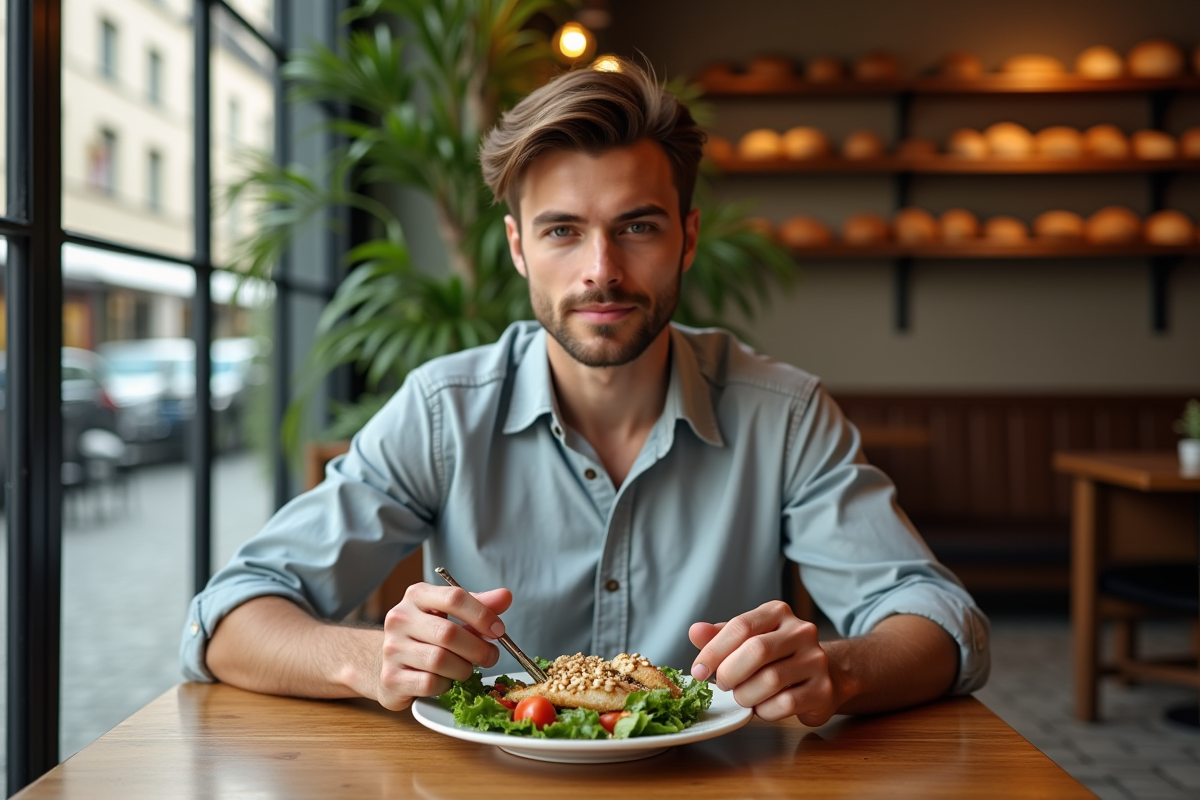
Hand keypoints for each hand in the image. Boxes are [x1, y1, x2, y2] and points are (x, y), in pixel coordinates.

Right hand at [376, 583, 511, 710]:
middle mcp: (400, 618)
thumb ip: (478, 605)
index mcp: (417, 596)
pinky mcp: (391, 678)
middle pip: (449, 633)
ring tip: (467, 669)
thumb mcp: (450, 613)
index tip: (499, 630)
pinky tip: (446, 680)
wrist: (386, 661)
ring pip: (440, 661)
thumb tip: (505, 597)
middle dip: (478, 649)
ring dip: (463, 669)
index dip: (482, 615)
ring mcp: (392, 649)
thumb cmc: (426, 634)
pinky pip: (430, 684)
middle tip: (491, 657)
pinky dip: (446, 685)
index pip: (454, 597)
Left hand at [689, 600, 838, 725]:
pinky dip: (765, 710)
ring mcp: (816, 660)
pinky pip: (785, 704)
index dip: (714, 651)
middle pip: (757, 650)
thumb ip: (720, 636)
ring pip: (771, 679)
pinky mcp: (823, 690)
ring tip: (743, 696)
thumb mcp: (747, 639)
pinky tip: (763, 706)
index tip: (698, 671)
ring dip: (746, 695)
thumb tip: (695, 631)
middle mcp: (801, 631)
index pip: (741, 626)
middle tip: (723, 685)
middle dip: (731, 673)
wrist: (823, 675)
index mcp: (778, 612)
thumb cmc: (776, 656)